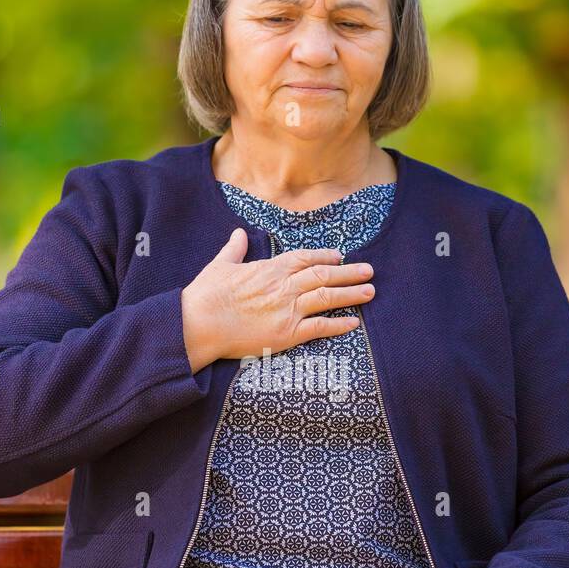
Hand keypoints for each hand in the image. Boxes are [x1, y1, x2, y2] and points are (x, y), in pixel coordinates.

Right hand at [181, 227, 374, 370]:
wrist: (199, 324)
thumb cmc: (206, 295)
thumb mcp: (220, 265)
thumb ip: (234, 249)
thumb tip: (239, 234)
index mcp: (270, 268)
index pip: (305, 258)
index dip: (326, 256)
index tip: (340, 255)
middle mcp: (284, 286)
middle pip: (324, 276)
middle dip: (349, 273)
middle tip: (369, 270)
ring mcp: (287, 310)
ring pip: (327, 298)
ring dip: (351, 294)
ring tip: (370, 291)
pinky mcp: (287, 334)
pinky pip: (319, 328)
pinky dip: (338, 325)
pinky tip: (354, 323)